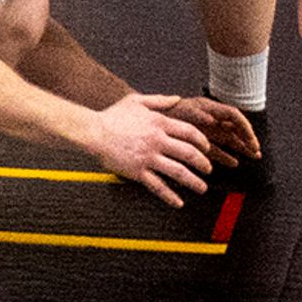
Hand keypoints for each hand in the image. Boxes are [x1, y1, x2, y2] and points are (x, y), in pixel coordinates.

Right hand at [90, 95, 218, 205]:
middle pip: (189, 153)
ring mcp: (148, 157)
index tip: (207, 149)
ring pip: (178, 171)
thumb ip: (159, 100)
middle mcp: (157, 140)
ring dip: (194, 181)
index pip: (190, 132)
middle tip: (209, 170)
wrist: (92, 131)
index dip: (203, 142)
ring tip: (202, 188)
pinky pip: (158, 186)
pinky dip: (170, 196)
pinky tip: (178, 202)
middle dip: (204, 164)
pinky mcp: (137, 171)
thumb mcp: (136, 101)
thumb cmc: (112, 116)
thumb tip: (177, 99)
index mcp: (159, 122)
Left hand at [163, 93, 261, 159]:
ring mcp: (203, 129)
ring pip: (227, 139)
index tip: (250, 139)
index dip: (244, 127)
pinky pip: (215, 149)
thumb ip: (196, 114)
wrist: (145, 119)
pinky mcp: (197, 141)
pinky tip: (233, 163)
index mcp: (207, 107)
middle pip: (234, 128)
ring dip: (240, 147)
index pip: (233, 115)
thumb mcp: (179, 110)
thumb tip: (211, 119)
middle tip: (256, 151)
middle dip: (247, 139)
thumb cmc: (162, 112)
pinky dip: (224, 156)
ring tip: (252, 156)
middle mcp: (208, 117)